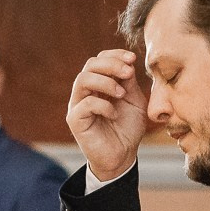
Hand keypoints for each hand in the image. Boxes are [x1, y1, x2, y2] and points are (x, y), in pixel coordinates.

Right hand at [66, 49, 149, 182]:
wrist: (123, 156)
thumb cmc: (127, 128)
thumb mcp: (134, 101)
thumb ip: (129, 82)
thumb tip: (127, 63)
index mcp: (98, 84)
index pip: (100, 60)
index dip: (114, 55)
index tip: (132, 58)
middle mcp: (85, 91)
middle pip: (90, 65)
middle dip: (111, 65)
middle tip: (128, 73)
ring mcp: (78, 105)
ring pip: (83, 80)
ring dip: (105, 82)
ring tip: (121, 93)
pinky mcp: (75, 120)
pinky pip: (85, 104)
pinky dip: (103, 105)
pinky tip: (114, 113)